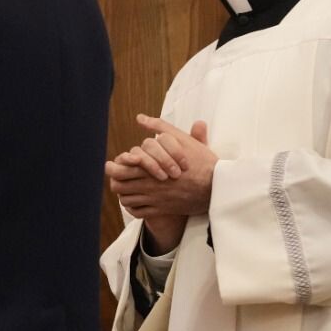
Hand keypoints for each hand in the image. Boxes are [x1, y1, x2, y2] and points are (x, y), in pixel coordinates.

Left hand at [106, 117, 215, 234]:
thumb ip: (161, 127)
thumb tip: (140, 118)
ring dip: (123, 193)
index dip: (113, 167)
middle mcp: (149, 183)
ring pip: (126, 199)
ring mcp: (154, 198)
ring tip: (125, 188)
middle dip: (114, 179)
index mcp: (151, 166)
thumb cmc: (202, 162)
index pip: (120, 168)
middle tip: (115, 176)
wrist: (218, 187)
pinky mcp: (161, 209)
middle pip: (118, 185)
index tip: (112, 164)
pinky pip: (137, 212)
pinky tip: (136, 201)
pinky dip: (133, 207)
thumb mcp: (182, 140)